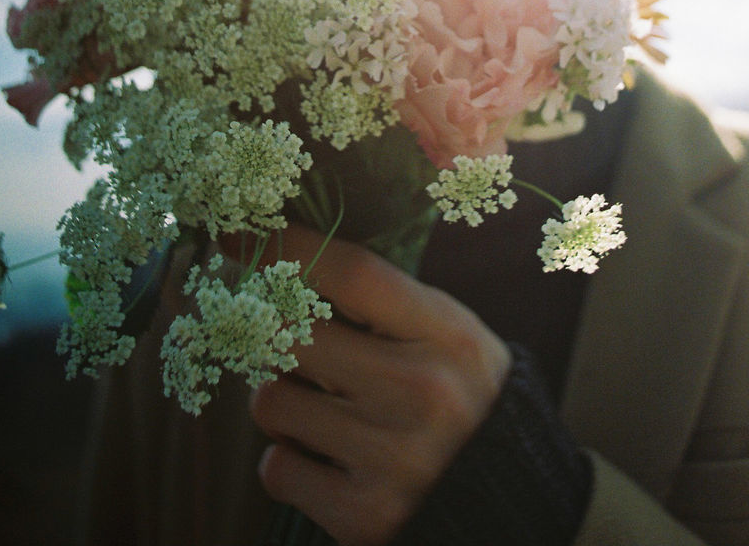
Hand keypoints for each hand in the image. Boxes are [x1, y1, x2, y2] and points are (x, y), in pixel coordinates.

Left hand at [246, 224, 511, 545]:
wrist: (507, 498)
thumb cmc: (460, 397)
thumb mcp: (446, 332)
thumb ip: (384, 299)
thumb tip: (290, 253)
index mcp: (446, 334)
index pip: (352, 272)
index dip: (287, 247)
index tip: (242, 233)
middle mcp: (420, 392)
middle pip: (294, 336)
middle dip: (276, 333)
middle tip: (287, 338)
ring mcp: (391, 457)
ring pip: (271, 402)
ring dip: (279, 398)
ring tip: (315, 403)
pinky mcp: (363, 515)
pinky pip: (275, 468)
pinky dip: (286, 460)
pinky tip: (322, 455)